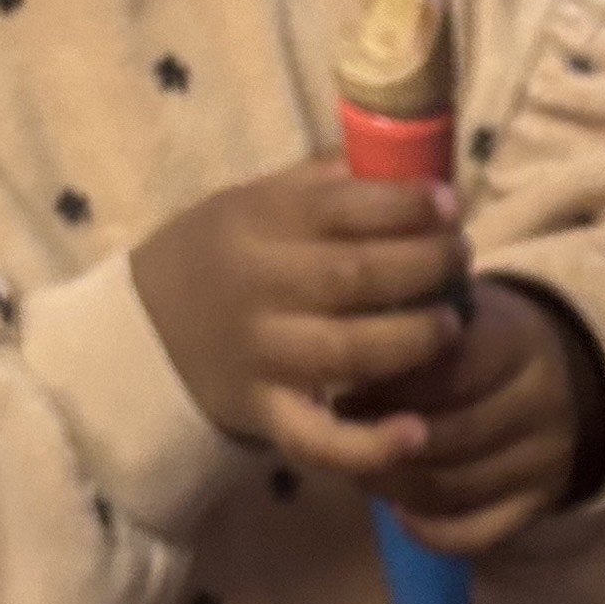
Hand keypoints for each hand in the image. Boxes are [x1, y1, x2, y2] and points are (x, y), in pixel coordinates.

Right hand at [130, 159, 466, 476]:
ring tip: (451, 325)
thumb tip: (405, 160)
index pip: (340, 207)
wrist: (144, 333)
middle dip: (424, 266)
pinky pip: (320, 439)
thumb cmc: (223, 258)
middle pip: (355, 277)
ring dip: (414, 339)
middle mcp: (259, 288)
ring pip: (349, 351)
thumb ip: (323, 184)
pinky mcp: (267, 416)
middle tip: (460, 259)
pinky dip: (369, 444)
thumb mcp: (254, 202)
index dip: (404, 205)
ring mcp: (263, 356)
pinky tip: (415, 432)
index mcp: (257, 223)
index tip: (449, 204)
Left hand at [360, 279, 599, 555]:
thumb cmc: (481, 337)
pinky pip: (475, 534)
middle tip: (341, 433)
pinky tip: (400, 508)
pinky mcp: (538, 505)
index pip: (445, 374)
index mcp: (517, 341)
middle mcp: (539, 404)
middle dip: (378, 441)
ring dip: (392, 486)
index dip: (386, 388)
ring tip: (362, 464)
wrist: (563, 375)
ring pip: (451, 492)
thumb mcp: (454, 307)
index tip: (344, 389)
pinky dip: (428, 529)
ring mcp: (542, 462)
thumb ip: (406, 321)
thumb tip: (341, 357)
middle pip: (443, 439)